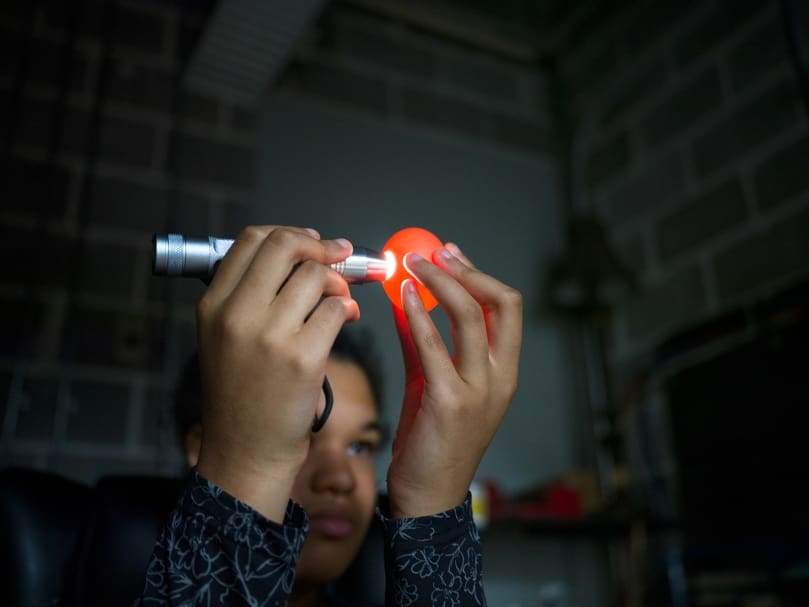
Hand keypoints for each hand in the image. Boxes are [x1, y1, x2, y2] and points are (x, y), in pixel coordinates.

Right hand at [195, 226, 358, 521]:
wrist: (247, 453)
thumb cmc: (243, 396)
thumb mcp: (226, 339)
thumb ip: (252, 296)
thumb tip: (306, 256)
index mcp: (213, 305)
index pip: (251, 240)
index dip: (289, 234)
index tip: (313, 242)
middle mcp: (236, 315)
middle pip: (285, 246)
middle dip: (320, 247)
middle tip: (339, 256)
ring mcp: (269, 335)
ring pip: (317, 276)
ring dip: (338, 284)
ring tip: (341, 303)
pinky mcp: (302, 357)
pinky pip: (338, 309)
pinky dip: (348, 311)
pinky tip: (346, 322)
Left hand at [386, 243, 521, 517]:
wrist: (429, 493)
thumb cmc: (434, 438)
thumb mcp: (436, 382)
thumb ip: (426, 342)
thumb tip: (408, 300)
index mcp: (504, 371)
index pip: (508, 308)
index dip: (480, 274)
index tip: (451, 255)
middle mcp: (500, 377)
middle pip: (500, 303)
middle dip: (466, 271)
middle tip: (433, 254)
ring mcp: (479, 389)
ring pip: (470, 316)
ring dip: (439, 283)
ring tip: (410, 267)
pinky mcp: (449, 401)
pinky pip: (434, 345)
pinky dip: (420, 315)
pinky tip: (404, 299)